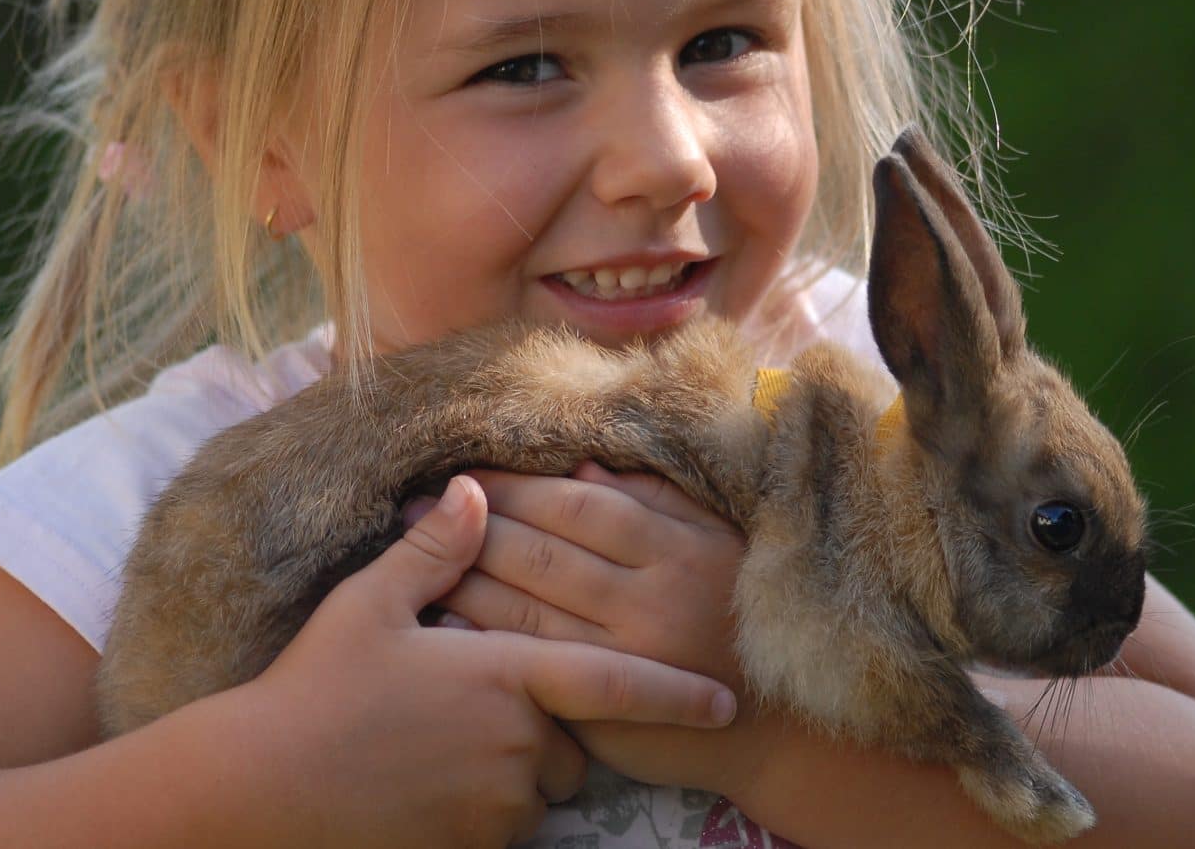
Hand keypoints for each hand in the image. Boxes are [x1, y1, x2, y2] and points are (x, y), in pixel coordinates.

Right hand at [239, 475, 737, 847]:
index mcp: (504, 675)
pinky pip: (506, 831)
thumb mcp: (370, 606)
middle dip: (552, 729)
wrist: (256, 790)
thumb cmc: (312, 690)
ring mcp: (493, 805)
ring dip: (520, 772)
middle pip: (574, 744)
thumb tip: (476, 491)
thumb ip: (437, 551)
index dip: (675, 694)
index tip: (725, 702)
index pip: (615, 683)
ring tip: (451, 747)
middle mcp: (514, 744)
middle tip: (489, 708)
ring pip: (541, 791)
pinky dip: (489, 811)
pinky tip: (437, 785)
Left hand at [427, 464, 777, 795]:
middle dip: (471, 524)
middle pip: (541, 552)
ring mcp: (621, 657)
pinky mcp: (603, 708)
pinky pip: (527, 663)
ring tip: (411, 553)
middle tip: (411, 506)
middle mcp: (646, 600)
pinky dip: (480, 639)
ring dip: (461, 576)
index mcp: (674, 549)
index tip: (466, 475)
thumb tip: (583, 471)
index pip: (577, 505)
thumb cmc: (745, 617)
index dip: (516, 488)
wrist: (783, 724)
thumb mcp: (718, 541)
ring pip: (525, 607)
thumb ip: (656, 501)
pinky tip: (440, 619)